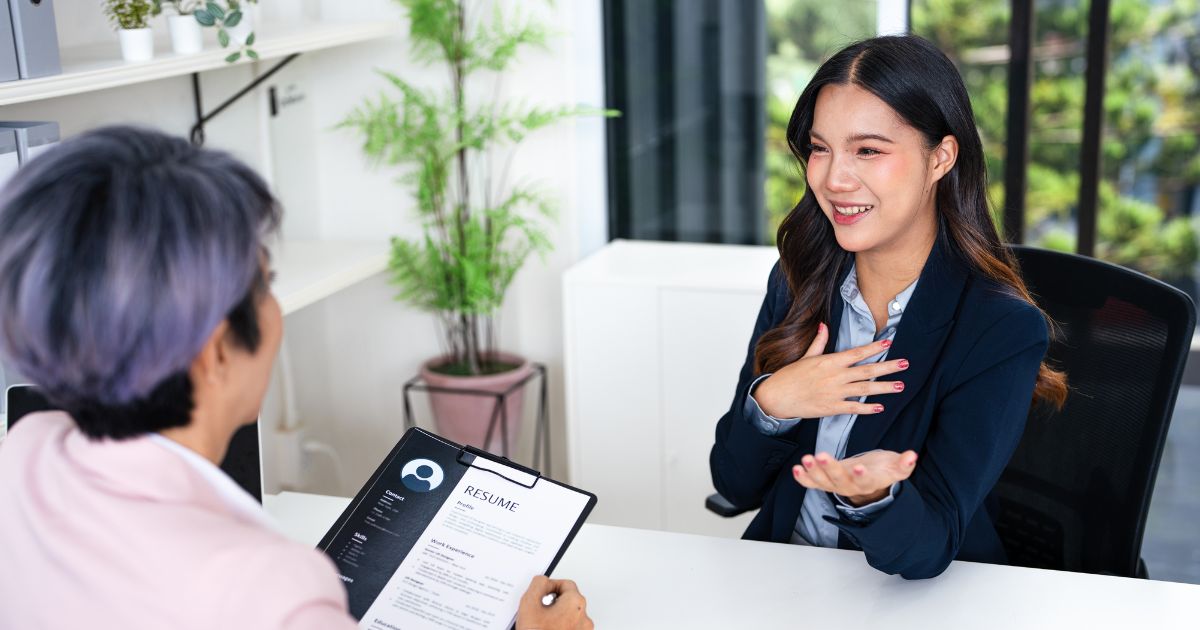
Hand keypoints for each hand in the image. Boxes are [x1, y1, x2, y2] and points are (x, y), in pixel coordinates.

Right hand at [516, 575, 592, 629]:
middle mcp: (584, 617)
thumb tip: (542, 580)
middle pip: (569, 600)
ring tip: (540, 624)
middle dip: (553, 602)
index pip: (566, 584)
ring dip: (556, 616)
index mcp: (575, 603)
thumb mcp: (529, 605)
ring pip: (569, 616)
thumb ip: (537, 585)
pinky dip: (560, 627)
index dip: (550, 586)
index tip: (540, 593)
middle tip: (538, 610)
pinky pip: (570, 628)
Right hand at [754, 322, 908, 418]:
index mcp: (829, 361)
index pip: (857, 353)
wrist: (777, 396)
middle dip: (888, 367)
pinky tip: (880, 407)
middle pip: (867, 370)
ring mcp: (834, 393)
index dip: (874, 348)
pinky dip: (867, 408)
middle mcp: (835, 376)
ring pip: (864, 389)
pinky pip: (853, 409)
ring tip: (900, 386)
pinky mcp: (831, 408)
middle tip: (905, 364)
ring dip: (884, 388)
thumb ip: (819, 342)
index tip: (889, 343)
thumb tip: (824, 325)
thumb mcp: (805, 356)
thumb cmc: (790, 376)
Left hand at [792, 450, 917, 505]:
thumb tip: (912, 456)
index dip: (861, 475)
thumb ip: (904, 463)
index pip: (865, 481)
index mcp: (869, 483)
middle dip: (830, 469)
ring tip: (805, 459)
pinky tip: (796, 469)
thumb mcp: (896, 467)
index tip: (858, 468)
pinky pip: (811, 483)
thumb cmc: (883, 470)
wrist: (869, 478)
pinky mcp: (824, 482)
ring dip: (813, 471)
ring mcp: (835, 485)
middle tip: (821, 456)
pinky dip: (803, 478)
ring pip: (823, 482)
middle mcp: (850, 487)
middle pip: (839, 480)